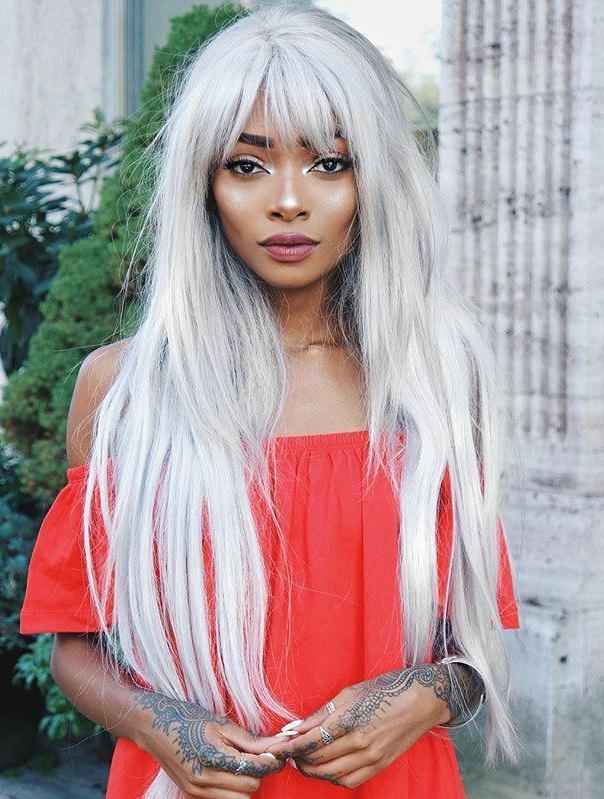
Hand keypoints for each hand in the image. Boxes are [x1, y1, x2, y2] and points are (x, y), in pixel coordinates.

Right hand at [133, 689, 285, 796]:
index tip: (279, 752)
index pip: (254, 769)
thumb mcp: (221, 724)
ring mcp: (197, 790)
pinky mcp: (193, 795)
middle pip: (250, 788)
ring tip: (244, 762)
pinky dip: (233, 788)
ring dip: (247, 783)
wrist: (154, 727)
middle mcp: (203, 780)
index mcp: (212, 757)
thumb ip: (250, 740)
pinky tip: (230, 770)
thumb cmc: (189, 719)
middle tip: (261, 755)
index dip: (272, 762)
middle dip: (260, 772)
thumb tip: (276, 745)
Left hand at [263, 665, 453, 788]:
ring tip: (302, 760)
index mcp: (351, 719)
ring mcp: (371, 757)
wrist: (422, 700)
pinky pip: (350, 781)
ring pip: (331, 775)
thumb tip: (294, 727)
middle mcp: (360, 742)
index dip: (289, 747)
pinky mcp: (380, 765)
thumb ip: (321, 714)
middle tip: (286, 751)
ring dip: (312, 770)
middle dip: (297, 758)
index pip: (311, 740)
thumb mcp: (350, 693)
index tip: (274, 748)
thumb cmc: (385, 689)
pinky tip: (326, 767)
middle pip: (318, 760)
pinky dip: (333, 778)